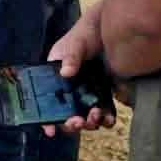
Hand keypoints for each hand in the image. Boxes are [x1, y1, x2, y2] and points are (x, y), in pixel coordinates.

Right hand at [42, 8, 117, 136]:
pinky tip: (109, 118)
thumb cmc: (88, 33)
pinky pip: (104, 112)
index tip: (50, 130)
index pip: (46, 102)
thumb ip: (70, 55)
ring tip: (95, 115)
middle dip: (71, 123)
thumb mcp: (76, 42)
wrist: (114, 30)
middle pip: (67, 114)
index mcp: (56, 77)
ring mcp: (88, 93)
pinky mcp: (105, 95)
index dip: (46, 119)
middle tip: (77, 121)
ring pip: (86, 117)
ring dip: (89, 122)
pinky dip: (106, 119)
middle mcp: (70, 89)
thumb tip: (65, 73)